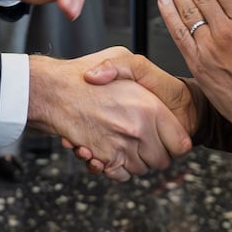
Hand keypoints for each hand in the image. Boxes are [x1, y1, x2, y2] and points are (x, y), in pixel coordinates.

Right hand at [28, 49, 189, 180]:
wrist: (51, 91)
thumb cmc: (83, 73)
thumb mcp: (121, 56)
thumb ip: (142, 72)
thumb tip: (155, 100)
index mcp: (150, 107)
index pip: (181, 144)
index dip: (174, 142)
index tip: (167, 138)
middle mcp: (139, 129)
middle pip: (162, 161)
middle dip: (154, 154)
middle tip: (143, 141)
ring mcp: (121, 146)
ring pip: (141, 170)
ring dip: (134, 161)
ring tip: (122, 142)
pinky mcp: (104, 159)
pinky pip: (121, 175)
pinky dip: (116, 169)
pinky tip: (109, 152)